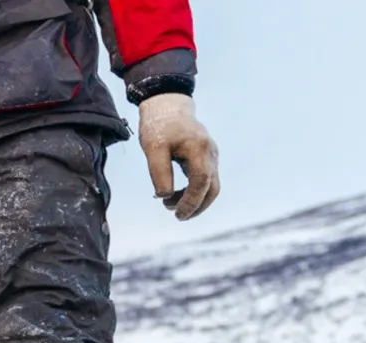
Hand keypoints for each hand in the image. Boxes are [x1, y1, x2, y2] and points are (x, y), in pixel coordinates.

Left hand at [138, 93, 219, 220]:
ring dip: (194, 200)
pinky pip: (205, 179)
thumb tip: (165, 196)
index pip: (201, 183)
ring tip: (170, 204)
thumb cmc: (158, 125)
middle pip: (212, 188)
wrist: (167, 104)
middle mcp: (210, 153)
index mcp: (199, 149)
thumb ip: (159, 172)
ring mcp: (210, 155)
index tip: (177, 214)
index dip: (191, 202)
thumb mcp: (153, 148)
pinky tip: (175, 194)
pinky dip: (193, 191)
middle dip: (197, 206)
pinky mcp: (206, 157)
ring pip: (210, 186)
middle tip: (177, 216)